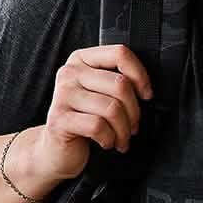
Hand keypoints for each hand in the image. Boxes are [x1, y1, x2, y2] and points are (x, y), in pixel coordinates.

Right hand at [34, 43, 154, 179]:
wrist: (56, 149)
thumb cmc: (84, 120)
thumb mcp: (100, 94)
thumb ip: (117, 83)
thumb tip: (145, 90)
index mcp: (82, 60)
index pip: (119, 54)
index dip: (140, 76)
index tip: (146, 95)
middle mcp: (70, 73)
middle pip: (120, 84)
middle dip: (134, 112)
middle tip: (133, 126)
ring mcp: (62, 95)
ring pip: (112, 108)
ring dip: (124, 130)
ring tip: (121, 138)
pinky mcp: (59, 119)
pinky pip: (98, 126)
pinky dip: (109, 138)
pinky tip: (106, 142)